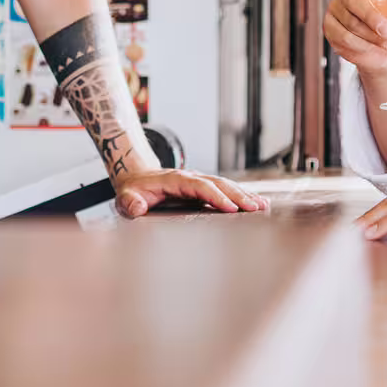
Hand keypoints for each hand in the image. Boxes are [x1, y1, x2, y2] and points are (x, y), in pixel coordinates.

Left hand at [112, 169, 270, 217]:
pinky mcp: (202, 187)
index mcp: (174, 180)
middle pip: (218, 183)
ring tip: (262, 206)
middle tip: (255, 208)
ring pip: (224, 185)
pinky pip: (224, 189)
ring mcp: (197, 180)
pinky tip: (254, 202)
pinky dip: (240, 195)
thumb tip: (137, 207)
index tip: (230, 209)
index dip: (215, 196)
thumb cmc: (132, 191)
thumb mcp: (124, 198)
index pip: (199, 186)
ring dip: (243, 194)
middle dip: (237, 195)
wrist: (135, 177)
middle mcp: (190, 177)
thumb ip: (129, 203)